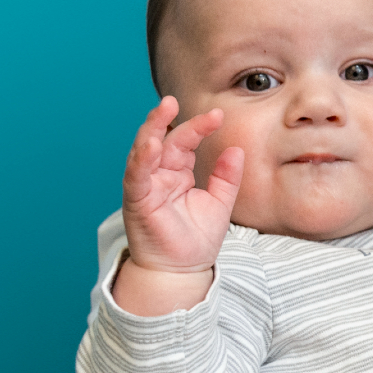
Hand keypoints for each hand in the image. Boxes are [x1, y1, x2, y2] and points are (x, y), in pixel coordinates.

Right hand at [116, 96, 241, 313]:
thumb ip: (227, 177)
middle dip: (168, 120)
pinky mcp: (137, 201)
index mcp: (177, 174)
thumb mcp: (220, 203)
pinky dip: (142, 159)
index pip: (185, 142)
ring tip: (162, 111)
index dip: (199, 127)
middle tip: (175, 100)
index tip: (218, 115)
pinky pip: (136, 176)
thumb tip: (236, 149)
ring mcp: (146, 187)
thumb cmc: (196, 240)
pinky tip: (152, 143)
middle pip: (162, 141)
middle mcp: (159, 177)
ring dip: (151, 130)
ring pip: (144, 152)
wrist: (183, 271)